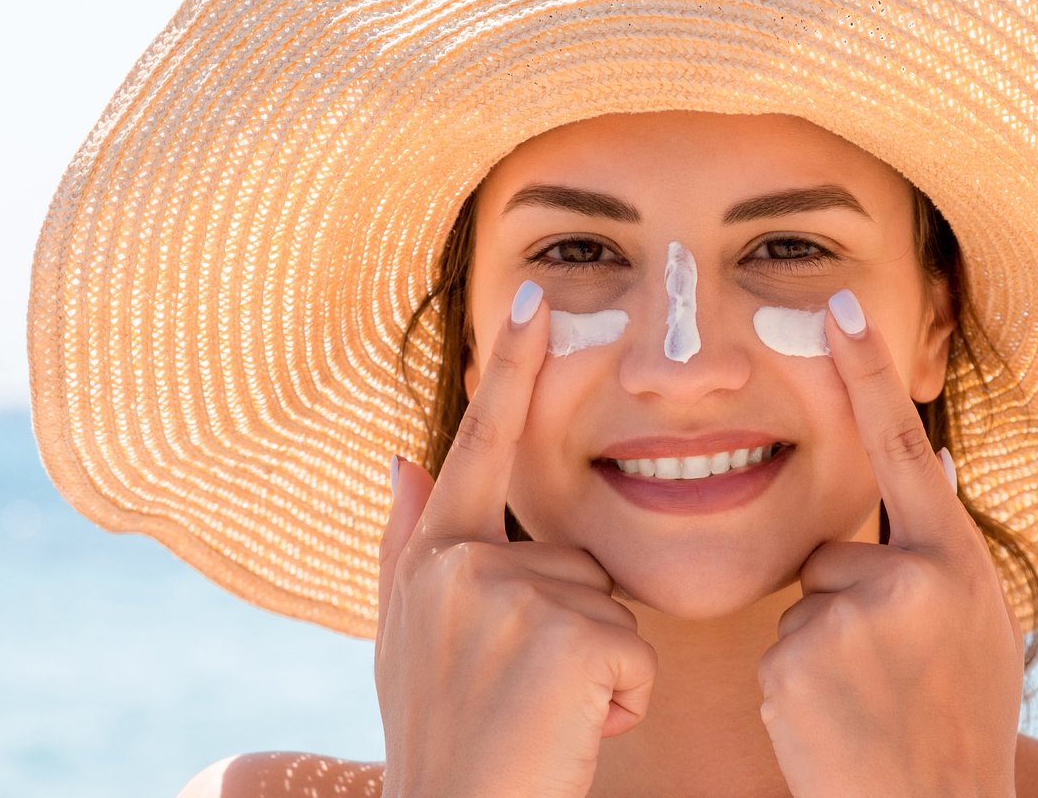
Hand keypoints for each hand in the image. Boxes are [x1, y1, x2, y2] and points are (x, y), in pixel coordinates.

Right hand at [376, 280, 657, 797]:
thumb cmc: (443, 742)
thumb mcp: (407, 643)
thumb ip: (408, 544)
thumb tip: (403, 456)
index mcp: (433, 558)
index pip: (481, 445)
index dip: (508, 370)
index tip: (535, 295)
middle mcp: (463, 565)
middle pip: (574, 559)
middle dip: (574, 628)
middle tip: (524, 697)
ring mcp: (512, 598)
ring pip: (609, 608)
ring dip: (598, 670)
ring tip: (545, 718)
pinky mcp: (566, 639)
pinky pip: (634, 654)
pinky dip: (623, 703)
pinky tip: (574, 733)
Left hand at [757, 289, 1023, 797]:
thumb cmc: (960, 724)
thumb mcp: (982, 629)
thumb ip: (948, 553)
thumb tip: (929, 464)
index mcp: (958, 563)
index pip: (903, 445)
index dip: (868, 371)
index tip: (835, 304)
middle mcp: (909, 577)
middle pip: (836, 551)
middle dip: (847, 603)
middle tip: (888, 675)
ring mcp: (851, 616)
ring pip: (807, 601)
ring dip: (824, 646)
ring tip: (868, 703)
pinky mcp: (797, 658)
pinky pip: (780, 645)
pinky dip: (798, 682)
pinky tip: (836, 720)